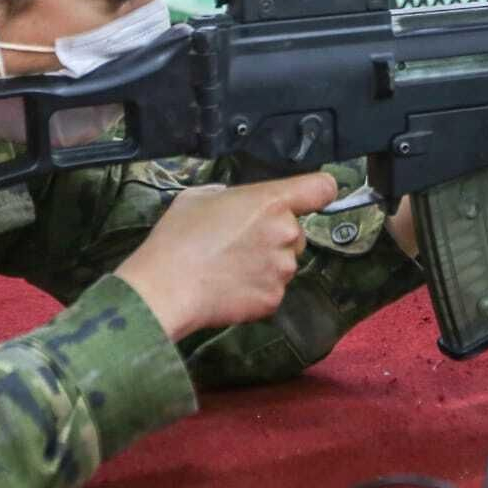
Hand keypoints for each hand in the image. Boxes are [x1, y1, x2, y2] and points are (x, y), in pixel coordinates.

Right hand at [115, 171, 337, 340]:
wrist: (166, 287)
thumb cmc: (178, 239)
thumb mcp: (199, 196)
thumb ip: (230, 195)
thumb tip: (235, 201)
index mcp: (271, 201)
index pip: (321, 188)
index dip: (318, 192)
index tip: (312, 198)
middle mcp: (285, 233)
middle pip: (296, 232)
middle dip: (275, 237)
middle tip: (240, 242)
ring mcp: (282, 269)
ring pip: (284, 263)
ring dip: (265, 264)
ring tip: (229, 266)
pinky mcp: (273, 299)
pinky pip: (272, 289)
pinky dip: (256, 289)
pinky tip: (229, 286)